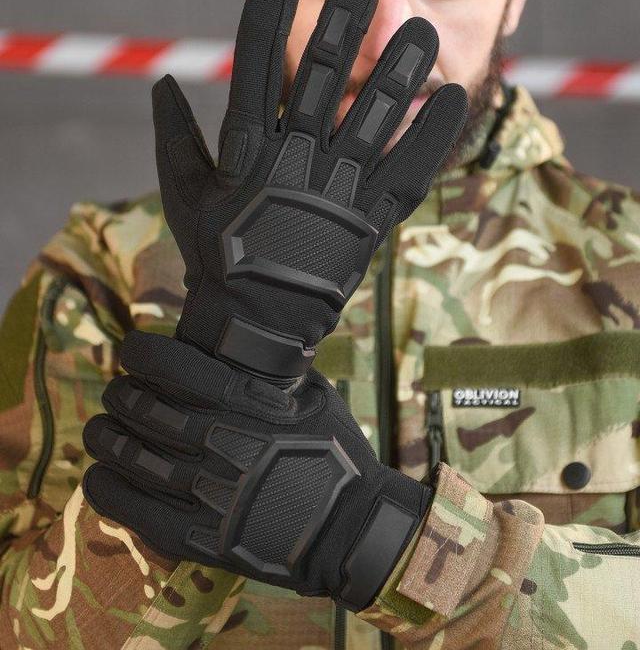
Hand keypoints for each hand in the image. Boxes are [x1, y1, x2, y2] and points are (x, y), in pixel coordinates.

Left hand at [82, 330, 432, 610]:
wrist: (350, 528)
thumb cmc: (336, 454)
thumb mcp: (315, 396)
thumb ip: (274, 370)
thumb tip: (242, 342)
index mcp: (248, 404)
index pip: (173, 367)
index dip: (141, 352)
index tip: (131, 350)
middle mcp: (221, 442)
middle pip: (144, 409)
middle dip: (119, 394)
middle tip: (115, 392)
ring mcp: (208, 492)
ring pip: (132, 457)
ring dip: (105, 438)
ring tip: (98, 430)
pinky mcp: (201, 537)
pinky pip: (137, 510)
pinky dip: (107, 490)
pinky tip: (97, 474)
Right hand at [153, 0, 466, 383]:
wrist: (255, 322)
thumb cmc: (215, 257)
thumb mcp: (185, 197)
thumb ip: (175, 138)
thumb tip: (161, 83)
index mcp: (247, 155)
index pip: (253, 74)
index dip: (264, 25)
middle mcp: (295, 163)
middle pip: (320, 82)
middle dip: (339, 29)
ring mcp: (336, 193)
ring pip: (372, 119)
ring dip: (399, 73)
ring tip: (421, 32)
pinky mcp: (369, 222)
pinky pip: (406, 175)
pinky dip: (429, 139)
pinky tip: (450, 101)